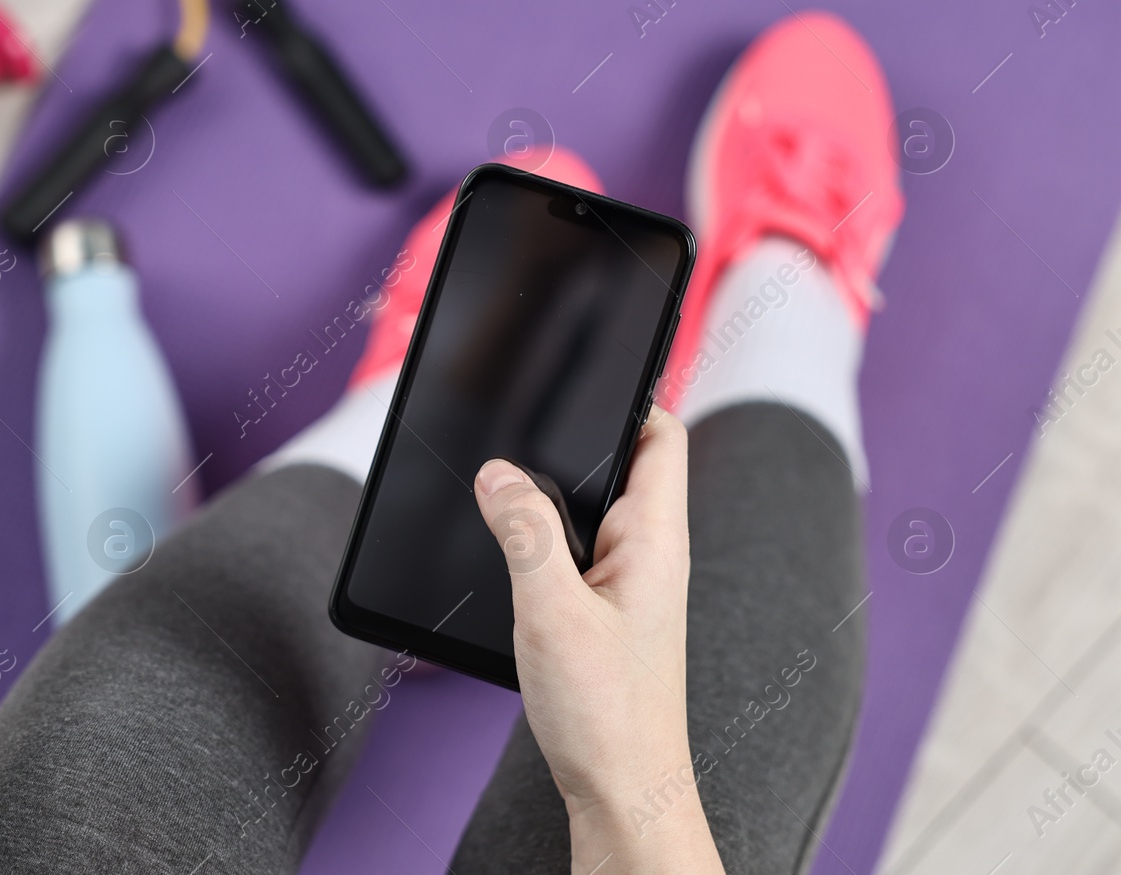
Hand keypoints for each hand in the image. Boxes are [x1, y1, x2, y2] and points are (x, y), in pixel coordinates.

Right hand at [473, 407, 722, 873]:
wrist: (622, 792)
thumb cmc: (605, 713)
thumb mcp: (551, 610)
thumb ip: (523, 532)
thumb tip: (497, 472)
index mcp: (655, 540)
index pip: (662, 435)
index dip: (630, 394)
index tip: (583, 369)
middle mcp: (649, 555)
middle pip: (624, 463)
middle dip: (575, 436)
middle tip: (520, 419)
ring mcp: (629, 584)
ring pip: (594, 508)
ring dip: (553, 490)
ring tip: (503, 481)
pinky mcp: (605, 612)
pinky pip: (576, 549)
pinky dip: (542, 534)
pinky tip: (506, 548)